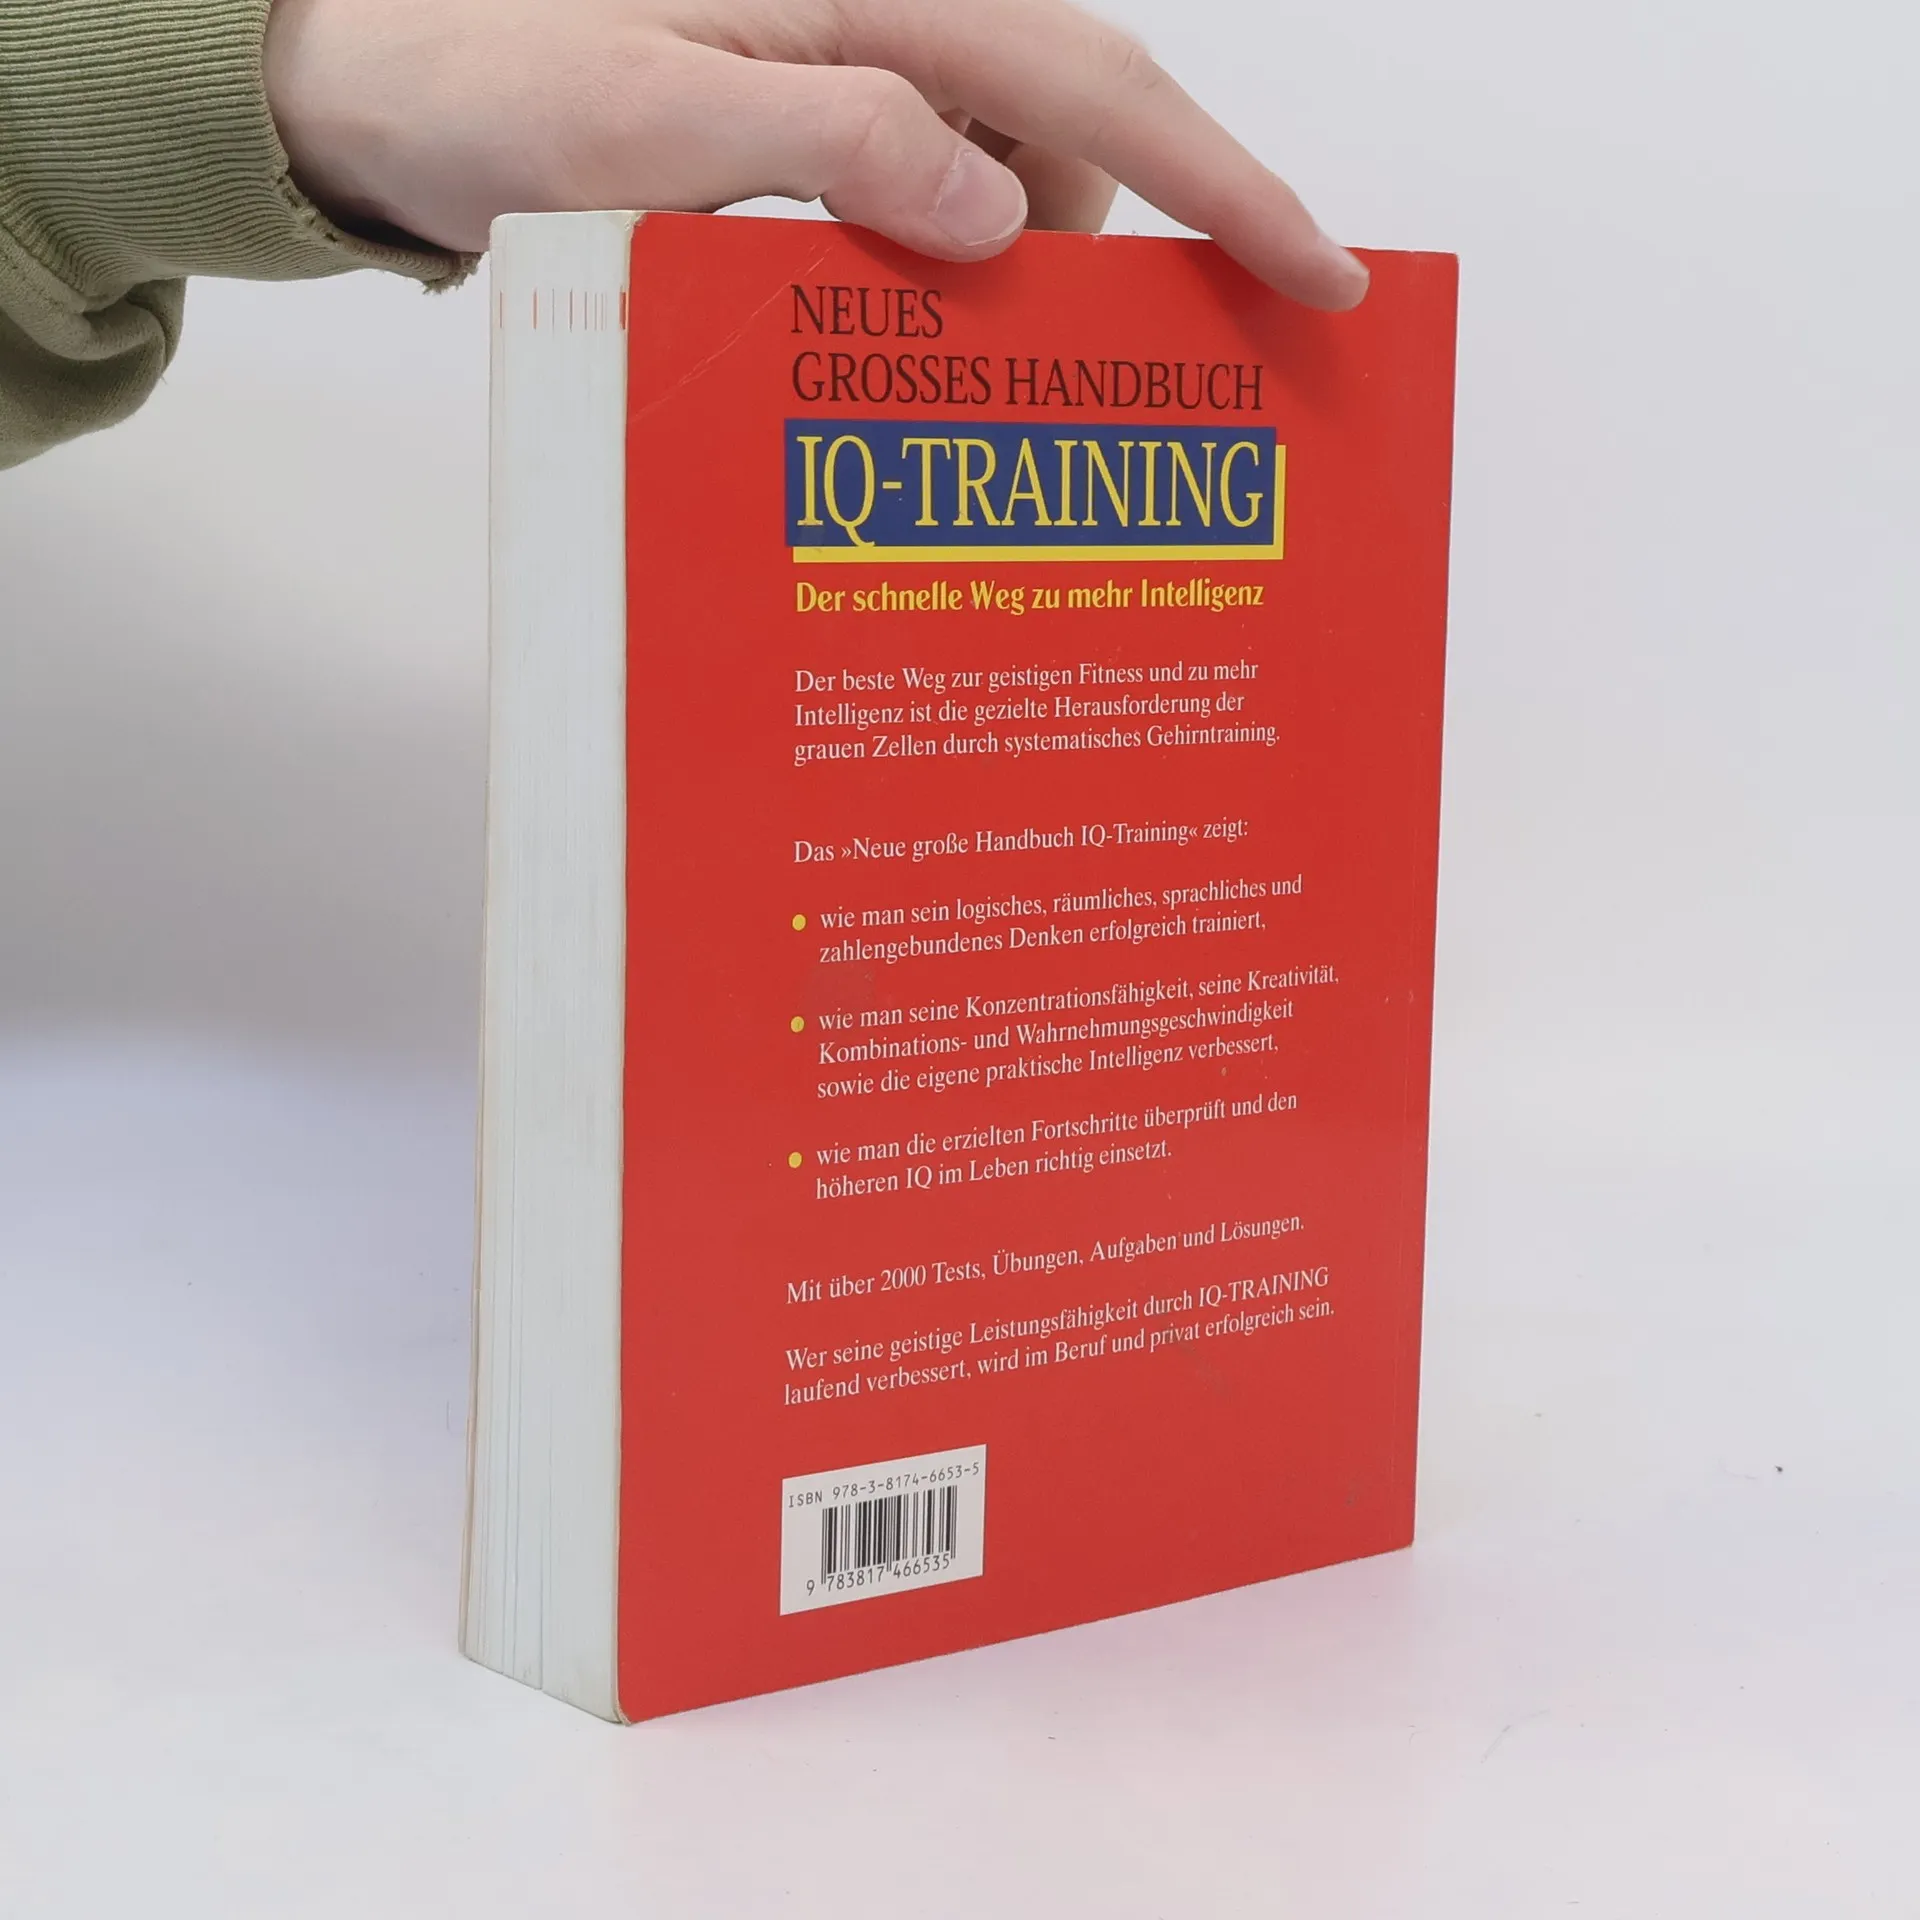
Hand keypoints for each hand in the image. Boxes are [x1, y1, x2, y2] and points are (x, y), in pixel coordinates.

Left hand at [263, 0, 1367, 308]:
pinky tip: (898, 348)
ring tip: (961, 393)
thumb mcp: (642, 120)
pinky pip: (925, 198)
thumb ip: (830, 144)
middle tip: (1087, 395)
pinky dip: (939, 277)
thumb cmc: (475, 87)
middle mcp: (876, 19)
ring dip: (1006, 286)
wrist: (367, 85)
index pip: (1090, 81)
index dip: (1224, 183)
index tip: (1322, 275)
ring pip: (1002, 178)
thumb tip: (997, 217)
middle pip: (1070, 133)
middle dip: (1110, 256)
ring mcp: (844, 71)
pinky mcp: (810, 124)